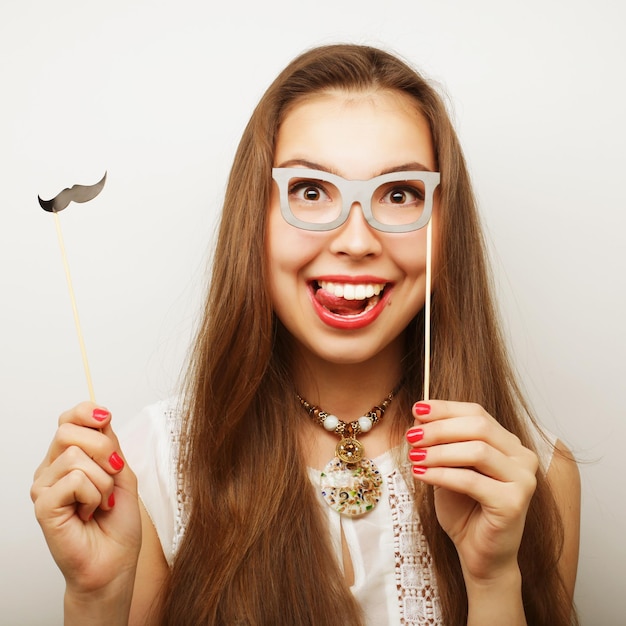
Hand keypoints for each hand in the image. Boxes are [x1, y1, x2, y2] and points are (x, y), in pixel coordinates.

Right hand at [30, 402, 141, 599]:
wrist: (115, 561)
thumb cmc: (118, 521)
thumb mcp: (122, 472)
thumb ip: (109, 444)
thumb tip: (100, 415)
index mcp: (69, 458)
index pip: (68, 419)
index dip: (86, 412)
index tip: (106, 418)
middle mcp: (51, 469)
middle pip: (68, 430)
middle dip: (103, 448)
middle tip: (114, 473)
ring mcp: (44, 487)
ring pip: (75, 457)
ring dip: (103, 480)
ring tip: (102, 501)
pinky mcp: (43, 506)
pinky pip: (74, 480)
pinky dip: (93, 495)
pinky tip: (90, 512)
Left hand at [405, 400, 538, 584]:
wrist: (478, 554)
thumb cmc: (464, 509)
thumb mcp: (447, 467)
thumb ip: (440, 442)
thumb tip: (419, 414)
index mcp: (508, 443)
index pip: (478, 413)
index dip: (446, 408)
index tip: (416, 408)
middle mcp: (522, 457)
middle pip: (479, 427)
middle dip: (440, 428)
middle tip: (412, 435)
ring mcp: (523, 479)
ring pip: (477, 451)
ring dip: (439, 451)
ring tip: (414, 456)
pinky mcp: (514, 502)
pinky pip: (471, 480)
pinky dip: (442, 474)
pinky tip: (421, 474)